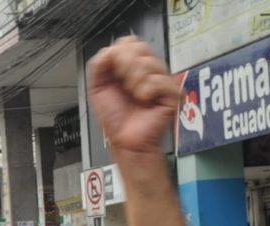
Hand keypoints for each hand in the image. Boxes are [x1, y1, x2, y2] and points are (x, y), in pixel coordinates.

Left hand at [87, 36, 178, 154]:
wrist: (125, 140)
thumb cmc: (115, 117)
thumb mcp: (97, 88)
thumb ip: (98, 65)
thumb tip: (108, 50)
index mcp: (129, 67)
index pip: (128, 42)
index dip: (118, 54)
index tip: (113, 73)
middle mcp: (146, 70)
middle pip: (139, 47)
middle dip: (125, 67)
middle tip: (124, 86)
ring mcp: (160, 79)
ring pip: (148, 62)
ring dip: (134, 81)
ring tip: (134, 96)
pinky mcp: (172, 92)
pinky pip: (159, 80)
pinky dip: (147, 91)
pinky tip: (146, 101)